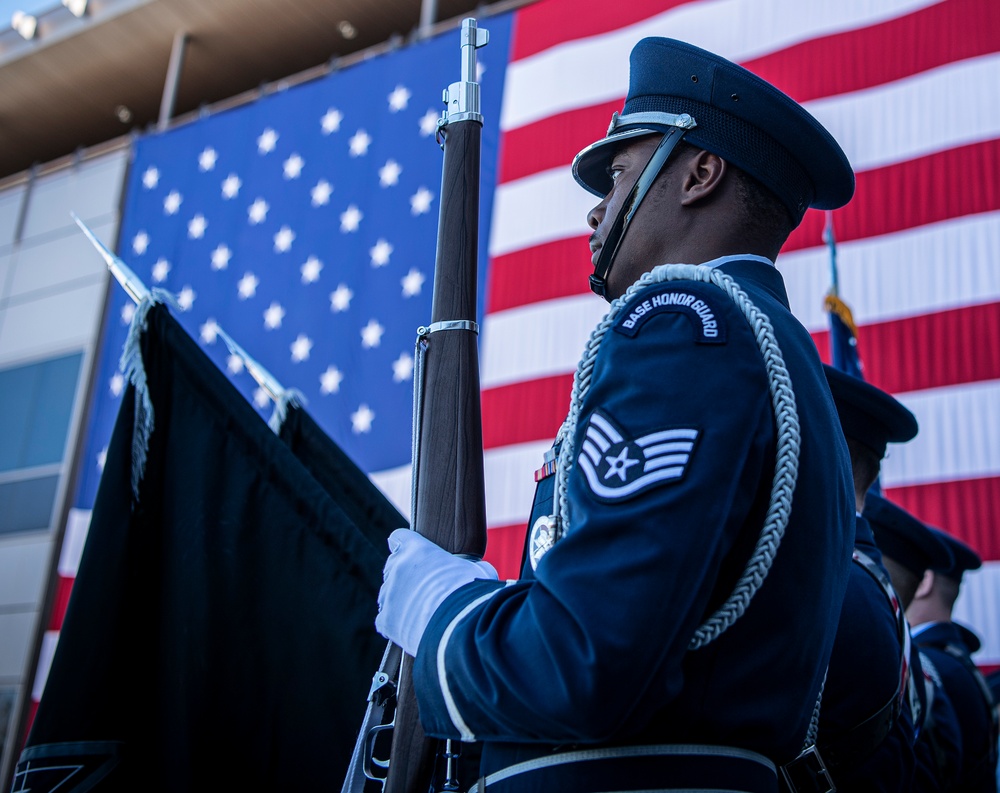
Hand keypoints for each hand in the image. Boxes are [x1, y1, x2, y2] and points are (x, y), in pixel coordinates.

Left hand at [376, 529, 497, 655]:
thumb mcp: (478, 571)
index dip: (404, 544)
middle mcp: (398, 568)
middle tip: (423, 588)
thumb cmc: (472, 594)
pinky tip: (410, 627)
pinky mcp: (386, 620)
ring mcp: (389, 594)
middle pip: (392, 567)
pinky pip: (385, 619)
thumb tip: (478, 570)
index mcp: (418, 550)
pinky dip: (395, 624)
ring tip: (420, 611)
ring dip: (400, 600)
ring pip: (387, 594)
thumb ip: (469, 566)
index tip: (409, 552)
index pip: (399, 537)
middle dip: (405, 576)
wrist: (461, 626)